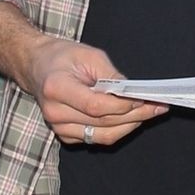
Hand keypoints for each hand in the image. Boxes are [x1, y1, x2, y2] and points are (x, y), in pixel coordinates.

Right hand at [22, 35, 166, 146]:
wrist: (37, 67)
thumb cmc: (62, 57)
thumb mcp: (89, 55)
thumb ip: (111, 75)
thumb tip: (133, 93)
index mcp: (56, 88)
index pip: (95, 105)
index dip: (122, 105)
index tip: (145, 99)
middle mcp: (55, 113)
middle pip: (103, 122)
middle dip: (135, 115)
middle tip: (158, 106)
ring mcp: (59, 128)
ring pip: (104, 136)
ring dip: (130, 125)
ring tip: (150, 113)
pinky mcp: (65, 135)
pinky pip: (97, 139)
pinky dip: (118, 130)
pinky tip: (131, 118)